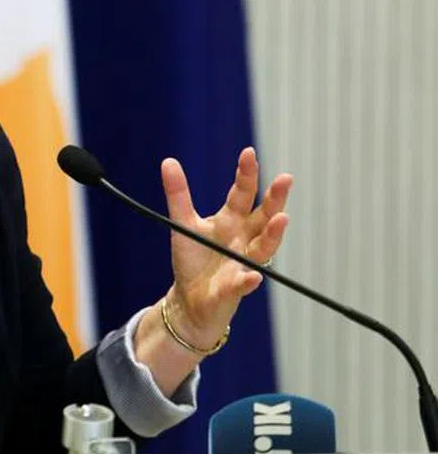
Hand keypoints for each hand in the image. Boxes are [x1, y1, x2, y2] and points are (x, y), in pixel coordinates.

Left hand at [162, 147, 291, 348]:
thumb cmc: (192, 260)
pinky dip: (247, 280)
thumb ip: (179, 195)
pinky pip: (242, 284)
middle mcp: (244, 239)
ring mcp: (243, 263)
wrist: (190, 300)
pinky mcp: (234, 289)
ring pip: (263, 247)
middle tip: (285, 179)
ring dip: (273, 234)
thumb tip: (168, 161)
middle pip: (263, 216)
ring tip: (281, 219)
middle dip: (275, 199)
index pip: (242, 194)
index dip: (246, 174)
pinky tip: (252, 276)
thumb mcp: (183, 224)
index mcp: (231, 221)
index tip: (249, 153)